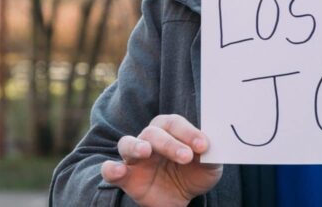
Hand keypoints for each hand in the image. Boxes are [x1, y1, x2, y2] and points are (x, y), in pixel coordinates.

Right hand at [100, 114, 222, 206]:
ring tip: (146, 152)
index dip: (189, 132)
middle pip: (153, 132)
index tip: (203, 146)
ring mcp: (135, 158)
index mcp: (170, 131)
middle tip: (186, 156)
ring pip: (127, 143)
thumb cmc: (194, 174)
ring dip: (136, 146)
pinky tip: (118, 170)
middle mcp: (150, 140)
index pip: (175, 123)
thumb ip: (211, 156)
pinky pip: (109, 169)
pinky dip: (110, 168)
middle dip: (170, 143)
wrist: (183, 198)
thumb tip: (211, 147)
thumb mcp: (209, 167)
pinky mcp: (125, 177)